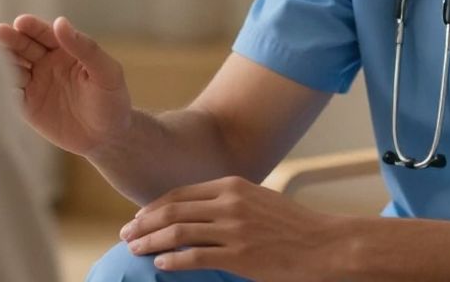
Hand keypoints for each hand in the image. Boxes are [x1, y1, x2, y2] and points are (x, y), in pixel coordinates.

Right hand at [0, 15, 131, 156]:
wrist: (108, 138)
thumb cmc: (113, 100)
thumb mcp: (107, 72)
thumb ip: (86, 48)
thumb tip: (60, 22)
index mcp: (65, 49)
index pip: (45, 33)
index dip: (32, 27)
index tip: (21, 22)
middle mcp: (45, 62)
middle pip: (23, 46)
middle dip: (11, 39)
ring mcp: (34, 83)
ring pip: (13, 67)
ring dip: (1, 61)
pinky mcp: (26, 105)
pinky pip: (10, 93)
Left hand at [119, 176, 345, 280]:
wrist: (324, 244)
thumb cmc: (292, 226)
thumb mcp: (259, 201)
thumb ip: (229, 201)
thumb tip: (197, 211)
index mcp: (233, 185)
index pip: (180, 194)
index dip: (153, 207)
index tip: (137, 219)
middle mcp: (230, 203)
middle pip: (172, 211)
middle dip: (143, 224)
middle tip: (125, 236)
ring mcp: (234, 229)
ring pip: (178, 232)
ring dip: (150, 241)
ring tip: (134, 250)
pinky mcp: (240, 255)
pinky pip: (195, 257)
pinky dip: (172, 260)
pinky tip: (160, 263)